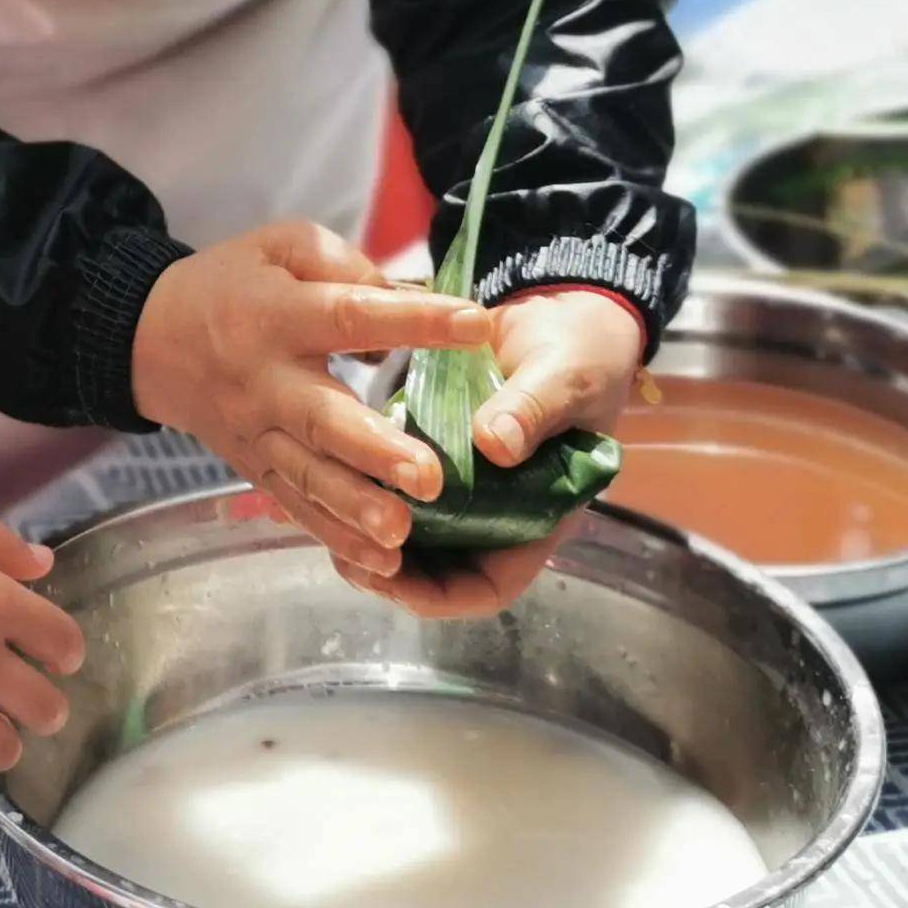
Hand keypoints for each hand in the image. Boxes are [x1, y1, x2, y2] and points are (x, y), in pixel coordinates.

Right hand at [130, 220, 499, 584]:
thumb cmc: (230, 285)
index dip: (414, 321)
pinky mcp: (254, 468)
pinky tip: (380, 562)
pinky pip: (296, 506)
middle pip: (322, 418)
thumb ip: (345, 265)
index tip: (476, 326)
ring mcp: (257, 432)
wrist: (148, 339)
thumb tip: (410, 300)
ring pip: (308, 476)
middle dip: (376, 451)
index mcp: (276, 315)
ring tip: (403, 532)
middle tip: (430, 478)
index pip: (351, 316)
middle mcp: (265, 380)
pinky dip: (335, 536)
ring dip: (356, 508)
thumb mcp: (280, 246)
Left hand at [328, 289, 645, 624]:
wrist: (559, 311)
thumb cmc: (579, 354)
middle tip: (345, 554)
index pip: (488, 587)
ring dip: (369, 531)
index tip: (396, 577)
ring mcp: (461, 483)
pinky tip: (328, 468)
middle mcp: (494, 511)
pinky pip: (394, 479)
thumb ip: (533, 410)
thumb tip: (495, 443)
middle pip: (436, 571)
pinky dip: (364, 481)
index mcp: (537, 516)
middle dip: (389, 573)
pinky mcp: (431, 447)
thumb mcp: (565, 379)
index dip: (441, 596)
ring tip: (327, 515)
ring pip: (408, 531)